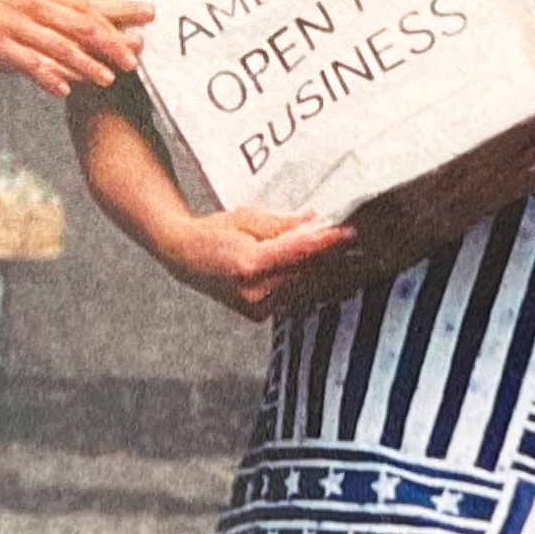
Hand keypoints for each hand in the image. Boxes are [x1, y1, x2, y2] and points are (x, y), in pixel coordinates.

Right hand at [0, 0, 150, 95]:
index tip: (142, 4)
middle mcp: (31, 0)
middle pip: (81, 20)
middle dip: (114, 37)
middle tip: (140, 49)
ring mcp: (15, 22)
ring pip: (60, 45)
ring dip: (88, 63)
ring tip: (110, 77)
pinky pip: (29, 62)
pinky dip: (49, 75)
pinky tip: (65, 88)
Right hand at [154, 207, 358, 319]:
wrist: (185, 258)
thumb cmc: (214, 232)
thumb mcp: (248, 218)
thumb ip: (284, 225)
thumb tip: (316, 222)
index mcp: (249, 264)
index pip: (299, 252)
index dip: (327, 242)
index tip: (349, 232)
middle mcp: (254, 291)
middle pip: (307, 272)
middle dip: (330, 255)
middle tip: (350, 237)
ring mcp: (257, 307)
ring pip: (305, 288)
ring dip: (324, 271)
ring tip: (340, 252)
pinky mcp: (260, 315)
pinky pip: (294, 298)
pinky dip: (308, 283)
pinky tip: (318, 270)